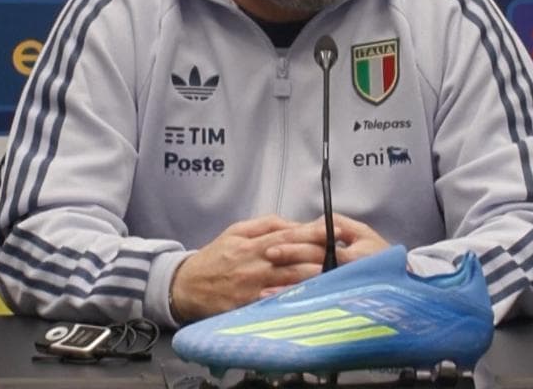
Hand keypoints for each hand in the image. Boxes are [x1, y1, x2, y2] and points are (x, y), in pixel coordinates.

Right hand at [170, 215, 328, 322]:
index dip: (314, 233)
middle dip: (322, 256)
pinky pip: (276, 303)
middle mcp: (254, 265)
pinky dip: (295, 300)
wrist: (186, 286)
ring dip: (315, 278)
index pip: (289, 236)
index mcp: (252, 244)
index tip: (338, 231)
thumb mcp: (236, 231)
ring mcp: (252, 288)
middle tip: (346, 254)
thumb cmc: (215, 257)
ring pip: (290, 281)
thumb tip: (294, 224)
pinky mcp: (248, 308)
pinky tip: (312, 298)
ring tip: (338, 275)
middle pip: (294, 259)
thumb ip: (266, 225)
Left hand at [257, 214, 390, 298]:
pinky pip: (312, 300)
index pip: (321, 244)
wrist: (398, 288)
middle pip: (314, 263)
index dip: (298, 242)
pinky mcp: (335, 302)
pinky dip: (293, 301)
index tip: (276, 241)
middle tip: (268, 254)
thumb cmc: (376, 255)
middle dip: (290, 258)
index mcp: (352, 254)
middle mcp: (347, 272)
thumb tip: (312, 224)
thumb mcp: (362, 233)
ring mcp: (341, 289)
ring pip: (310, 286)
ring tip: (264, 288)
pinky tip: (276, 302)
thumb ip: (337, 225)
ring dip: (286, 286)